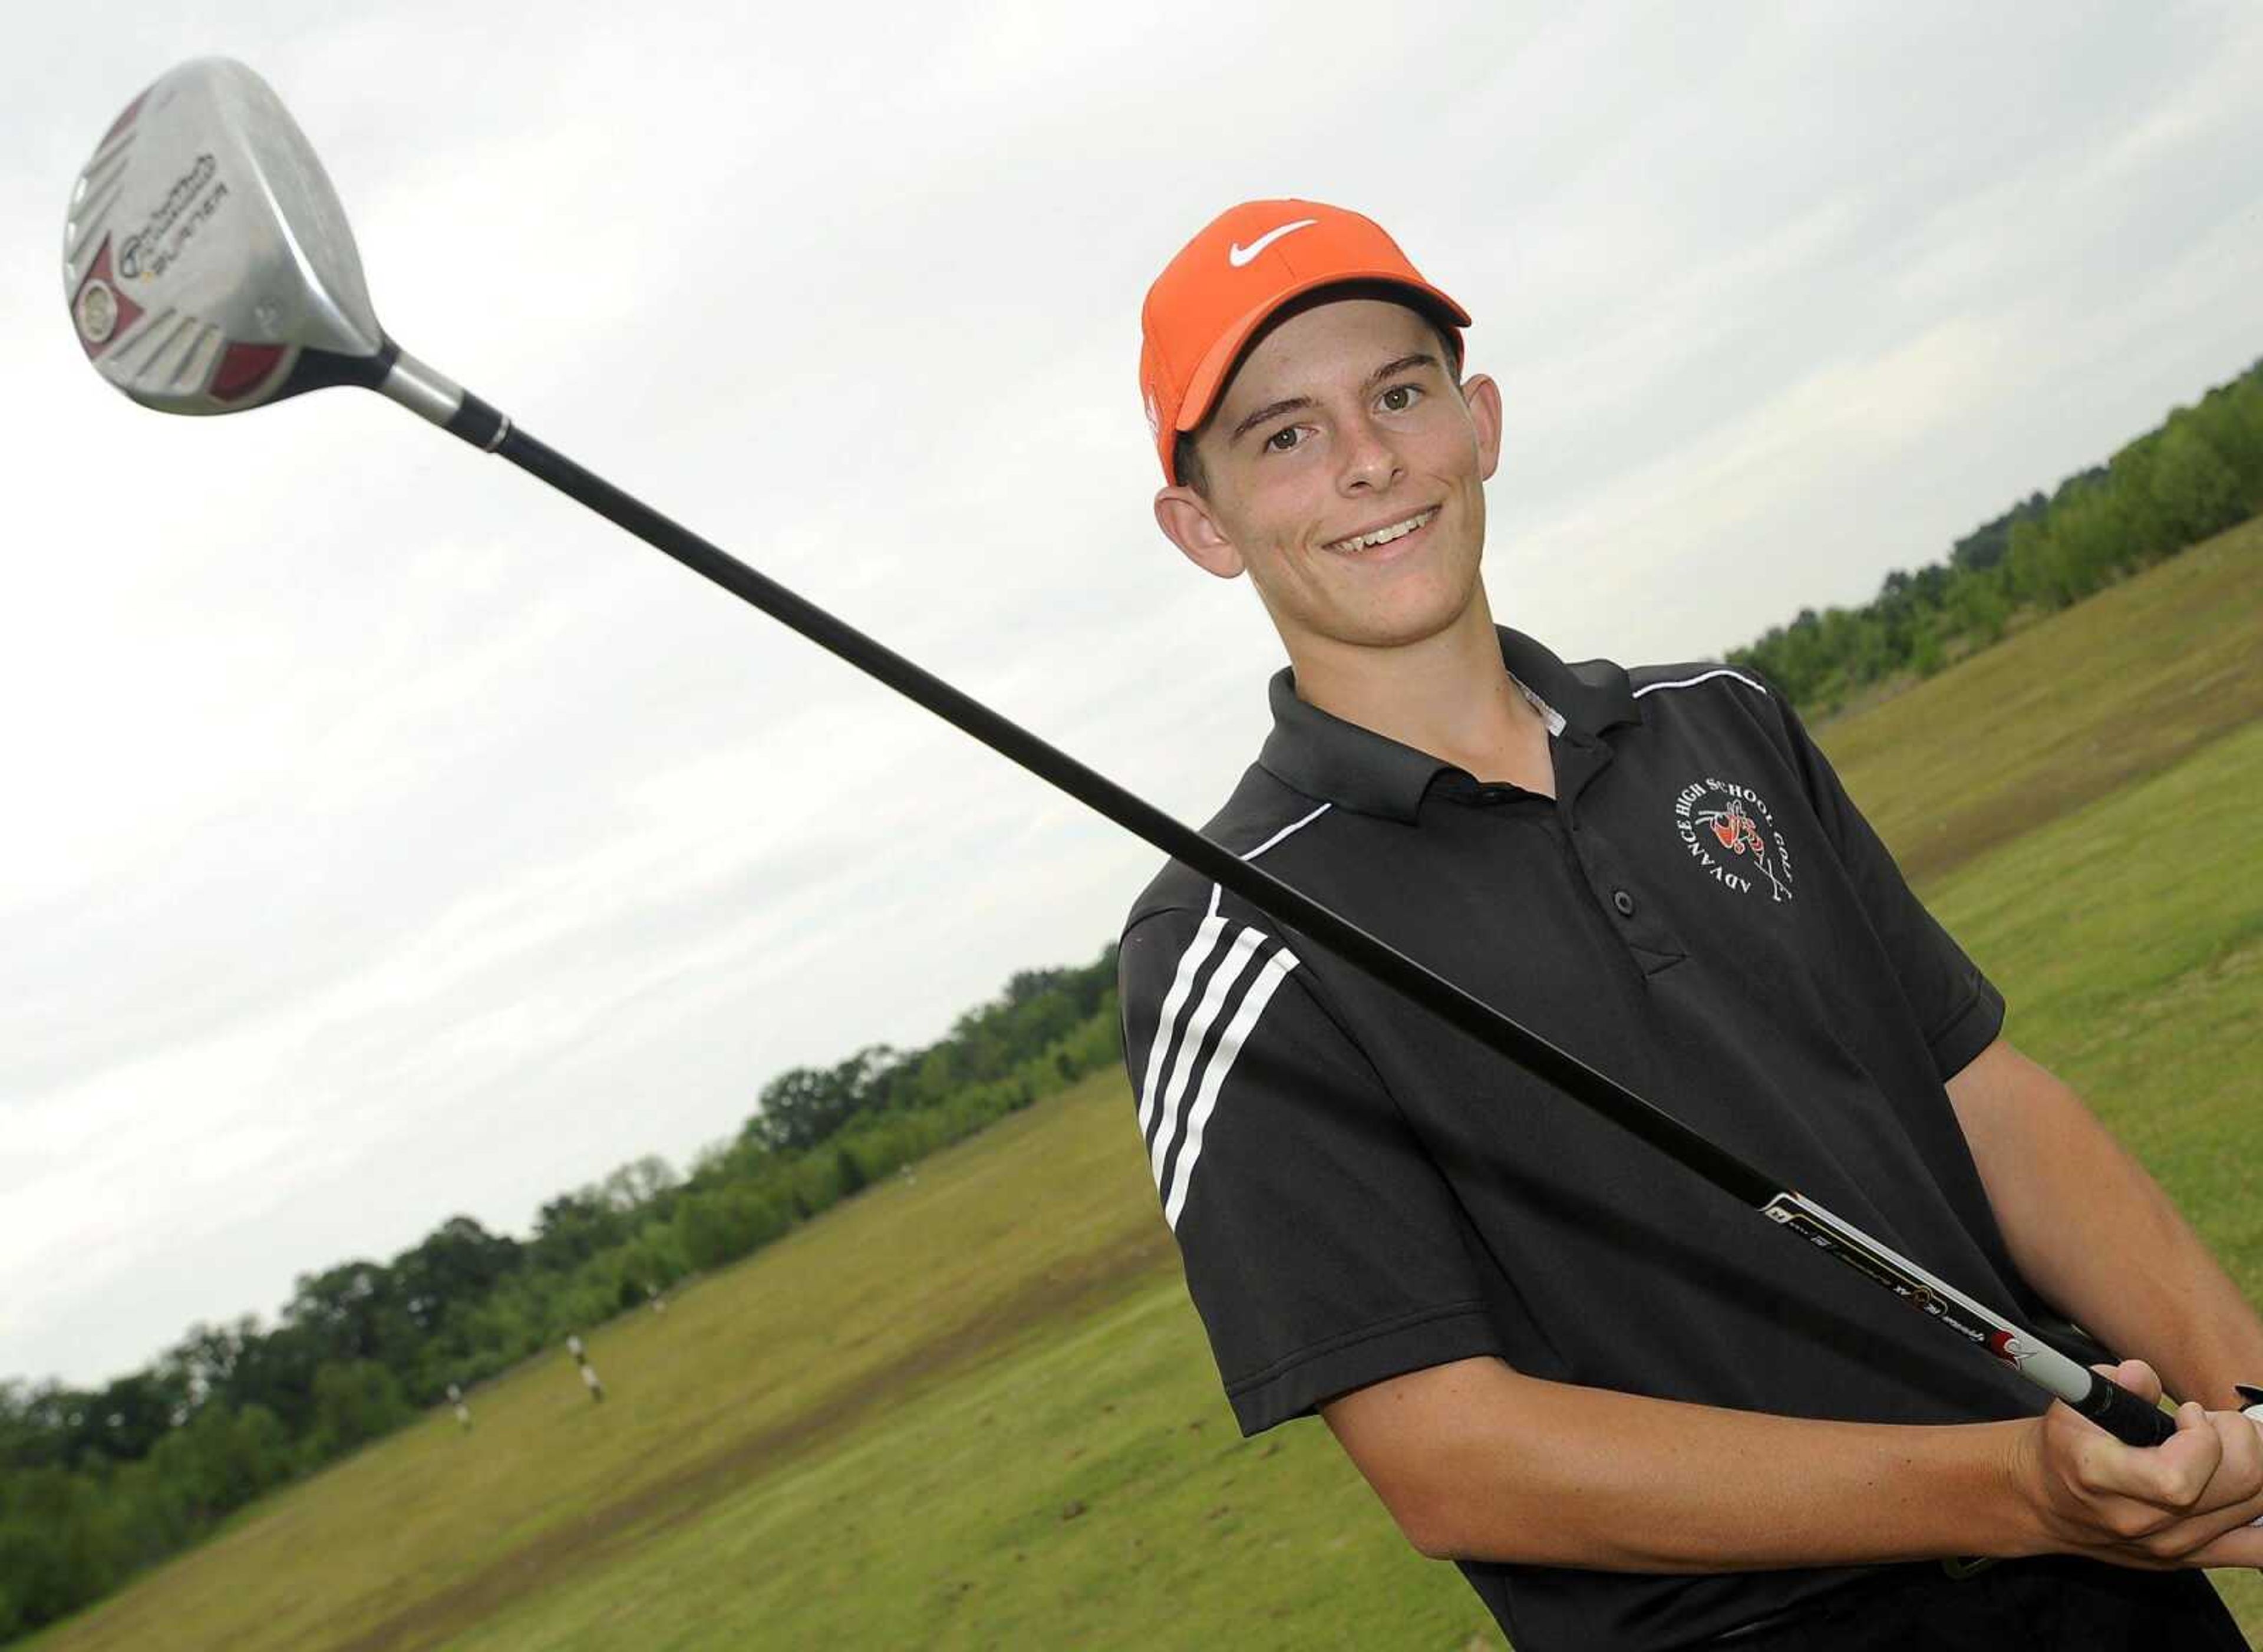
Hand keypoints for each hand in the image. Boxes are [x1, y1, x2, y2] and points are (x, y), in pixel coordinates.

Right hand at [2008, 1360, 2262, 1567]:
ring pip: (2259, 1505)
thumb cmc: (2066, 1446)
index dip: (2201, 1436)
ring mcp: (2173, 1546)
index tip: (2186, 1413)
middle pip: (2241, 1482)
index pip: (2180, 1477)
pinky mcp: (2194, 1559)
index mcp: (2103, 1479)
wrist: (2049, 1502)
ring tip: (2218, 1446)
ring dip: (2252, 1461)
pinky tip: (2241, 1484)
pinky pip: (2260, 1546)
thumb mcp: (2071, 1403)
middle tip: (2209, 1422)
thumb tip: (2141, 1375)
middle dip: (2239, 1435)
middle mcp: (2142, 1521)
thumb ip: (2112, 1382)